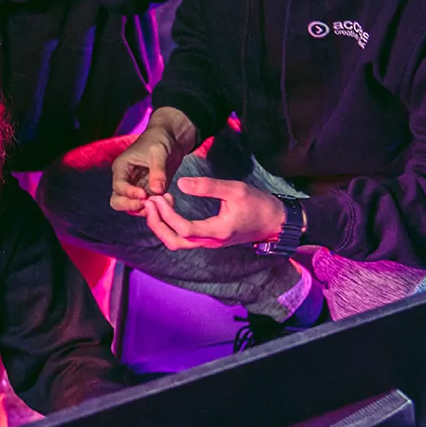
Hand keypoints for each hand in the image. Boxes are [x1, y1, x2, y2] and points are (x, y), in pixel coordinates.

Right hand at [110, 108, 195, 213]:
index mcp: (122, 168)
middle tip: (148, 204)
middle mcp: (126, 180)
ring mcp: (136, 188)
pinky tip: (168, 200)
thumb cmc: (159, 139)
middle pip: (118, 201)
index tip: (144, 195)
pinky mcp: (148, 192)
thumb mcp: (159, 152)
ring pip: (131, 207)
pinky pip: (147, 206)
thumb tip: (156, 190)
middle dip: (131, 206)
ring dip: (144, 209)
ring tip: (161, 202)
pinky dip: (156, 208)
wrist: (170, 139)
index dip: (129, 193)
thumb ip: (157, 171)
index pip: (119, 186)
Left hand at [143, 178, 286, 249]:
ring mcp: (209, 242)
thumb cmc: (258, 204)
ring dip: (162, 226)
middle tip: (149, 202)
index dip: (167, 215)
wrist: (276, 222)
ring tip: (156, 204)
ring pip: (177, 242)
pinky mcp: (208, 239)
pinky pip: (183, 238)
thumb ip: (208, 187)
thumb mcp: (235, 190)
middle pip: (174, 242)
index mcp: (217, 231)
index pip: (183, 229)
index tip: (159, 197)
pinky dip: (170, 226)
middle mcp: (211, 241)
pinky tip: (168, 208)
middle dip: (157, 224)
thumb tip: (180, 184)